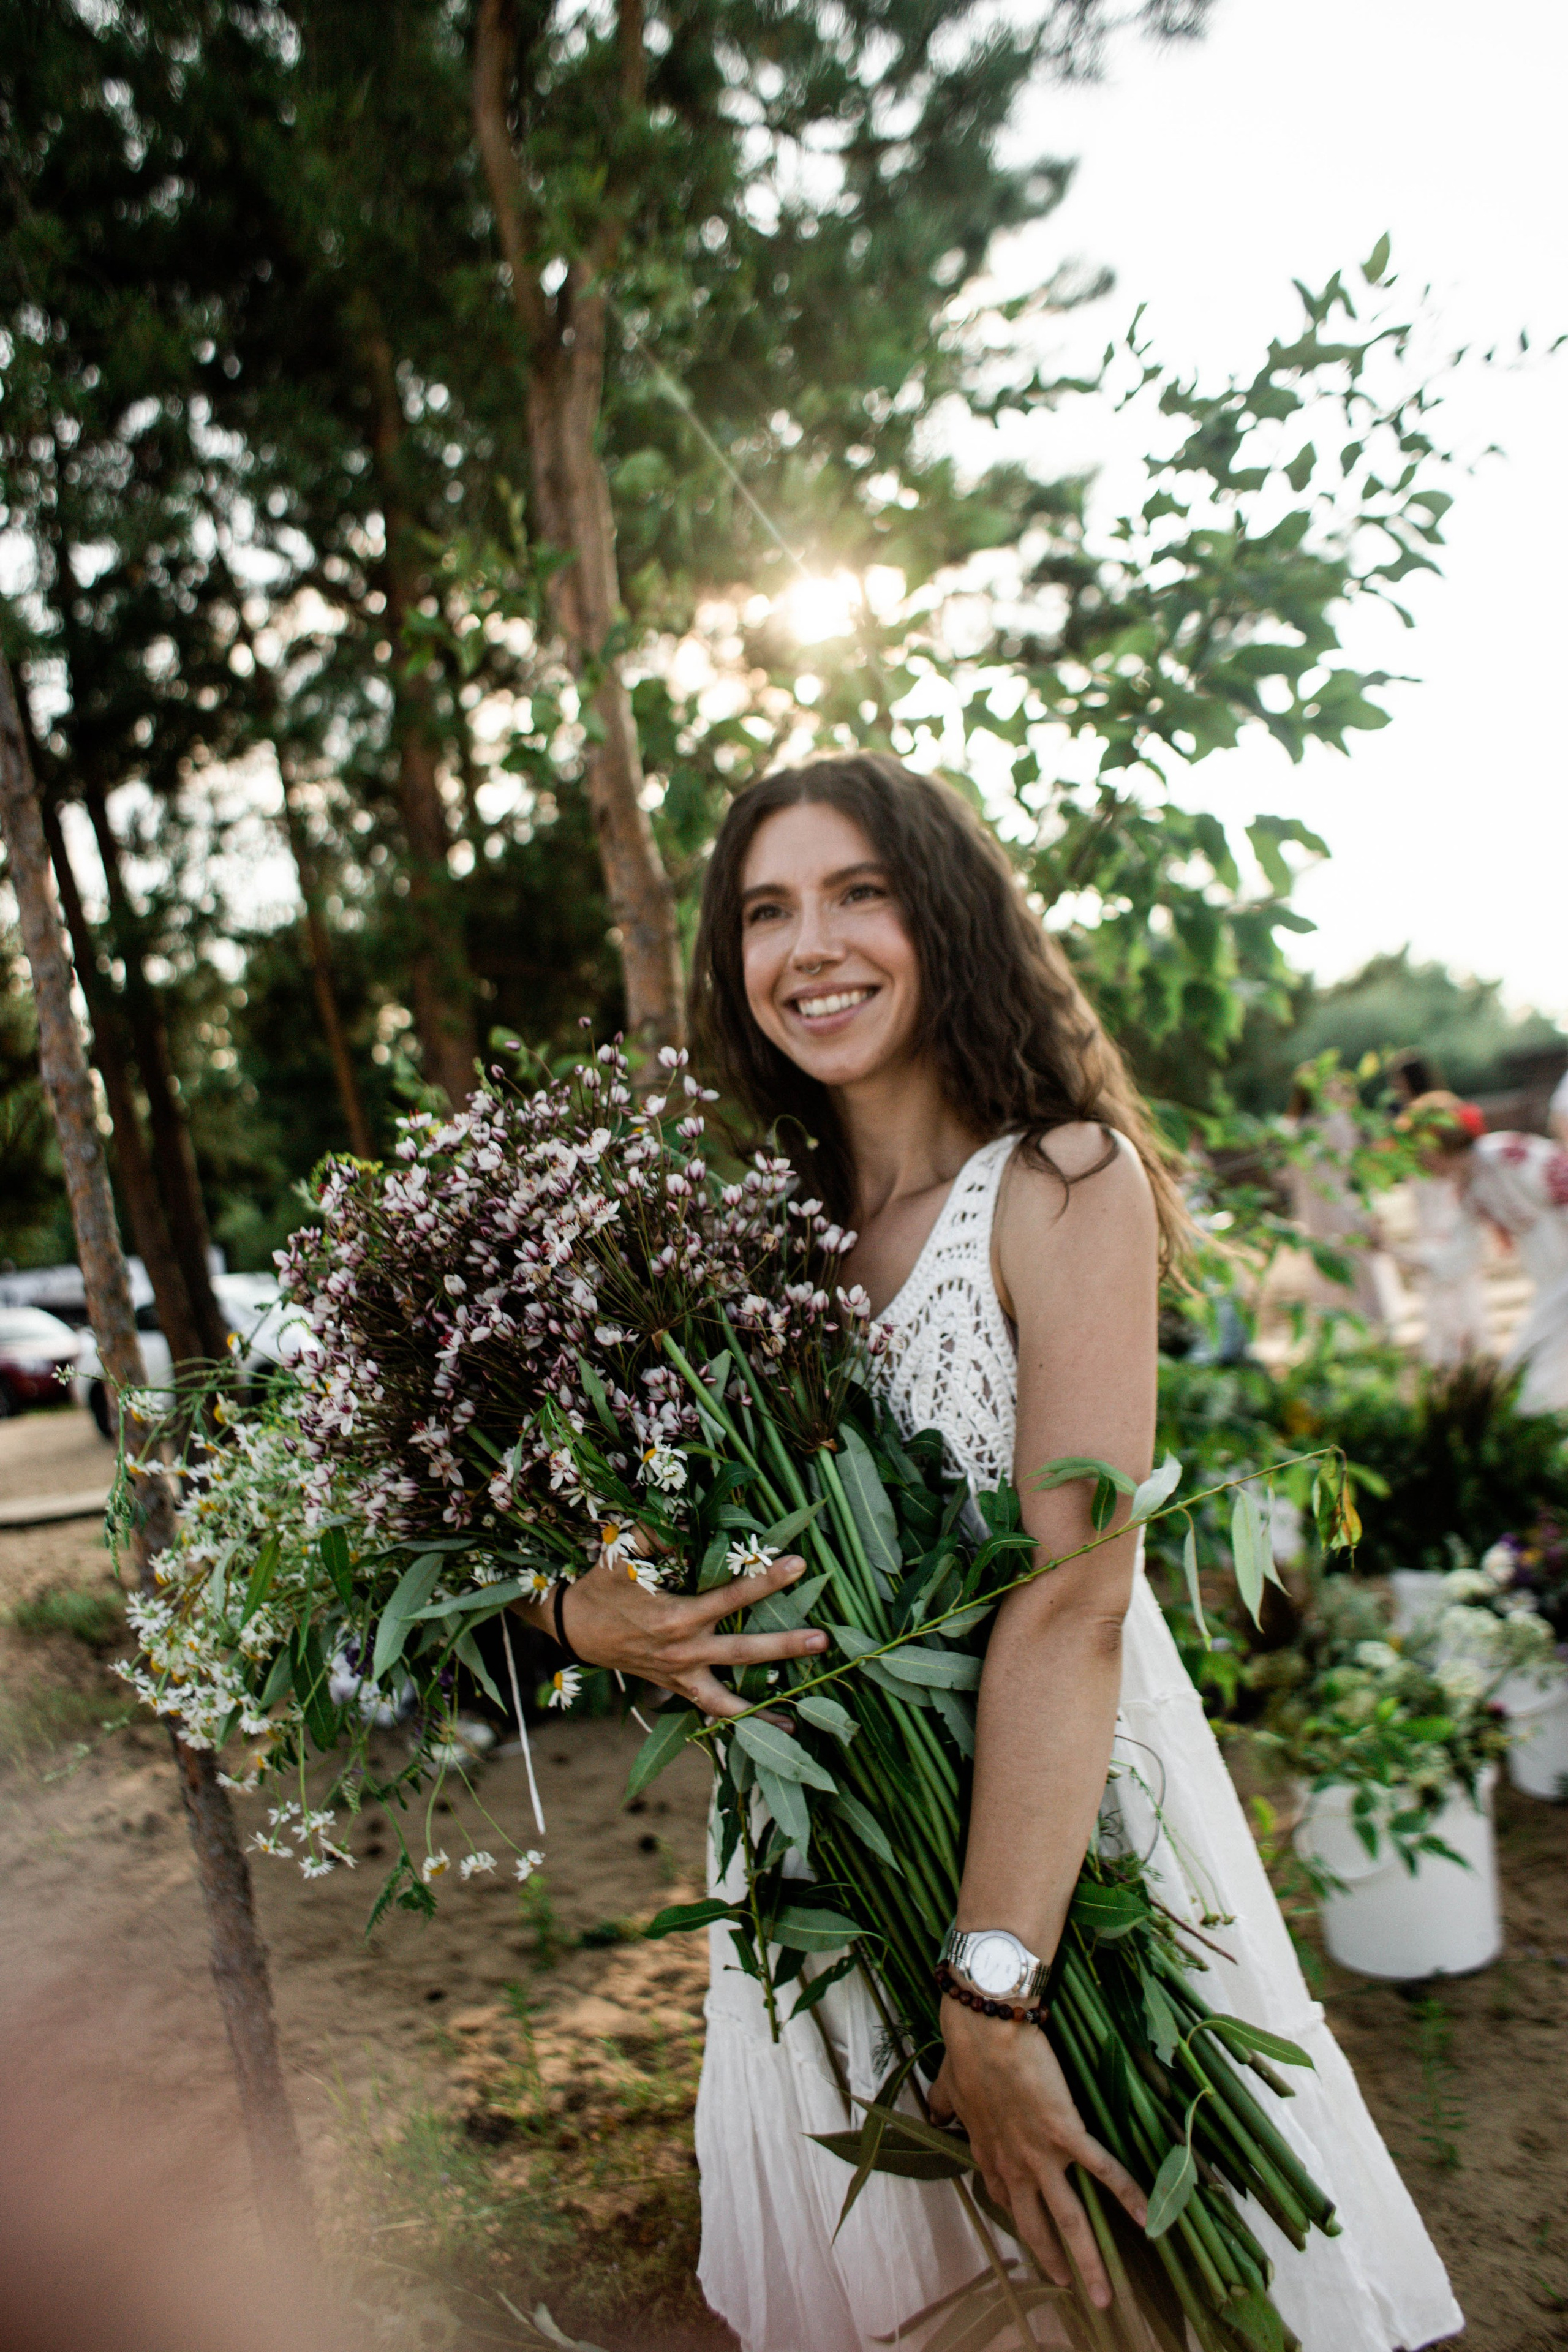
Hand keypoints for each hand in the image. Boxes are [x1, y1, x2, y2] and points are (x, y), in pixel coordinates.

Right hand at [532, 1550, 828, 1719]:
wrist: (574, 1627)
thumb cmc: (601, 1588)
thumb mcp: (621, 1556)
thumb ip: (656, 1535)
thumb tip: (688, 1516)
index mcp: (677, 1617)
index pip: (732, 1597)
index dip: (766, 1581)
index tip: (799, 1565)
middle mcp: (683, 1651)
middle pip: (743, 1652)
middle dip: (784, 1646)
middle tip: (823, 1640)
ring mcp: (681, 1675)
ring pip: (729, 1700)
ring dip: (764, 1708)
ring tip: (800, 1715)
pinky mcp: (676, 1687)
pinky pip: (711, 1712)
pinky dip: (740, 1722)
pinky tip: (771, 1727)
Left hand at [929, 2002, 1146, 2308]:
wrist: (986, 2030)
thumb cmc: (968, 2052)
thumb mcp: (949, 2085)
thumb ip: (946, 2104)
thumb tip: (938, 2111)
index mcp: (989, 2154)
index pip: (1007, 2200)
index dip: (1022, 2222)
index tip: (1035, 2240)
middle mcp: (1014, 2165)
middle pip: (1037, 2227)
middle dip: (1055, 2262)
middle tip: (1072, 2290)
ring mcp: (1041, 2154)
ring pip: (1069, 2219)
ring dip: (1089, 2259)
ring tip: (1105, 2292)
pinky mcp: (1065, 2134)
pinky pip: (1103, 2170)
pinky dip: (1127, 2194)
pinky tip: (1147, 2217)